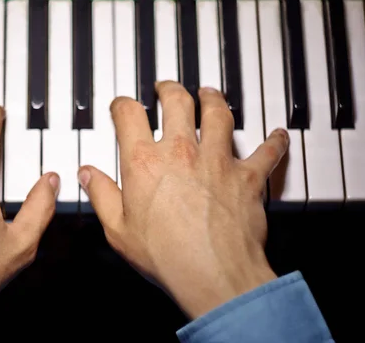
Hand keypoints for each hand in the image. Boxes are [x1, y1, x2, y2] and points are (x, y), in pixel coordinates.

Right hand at [78, 82, 286, 317]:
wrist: (214, 275)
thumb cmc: (166, 256)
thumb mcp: (118, 229)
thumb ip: (101, 194)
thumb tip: (87, 174)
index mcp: (145, 163)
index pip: (129, 115)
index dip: (122, 105)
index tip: (122, 106)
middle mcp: (181, 152)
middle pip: (177, 102)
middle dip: (169, 89)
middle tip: (166, 88)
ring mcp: (217, 161)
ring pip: (219, 114)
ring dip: (213, 99)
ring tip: (209, 93)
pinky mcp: (247, 177)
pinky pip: (266, 151)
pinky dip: (274, 142)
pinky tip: (278, 135)